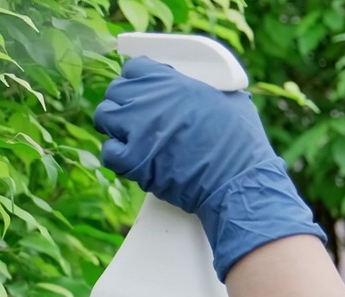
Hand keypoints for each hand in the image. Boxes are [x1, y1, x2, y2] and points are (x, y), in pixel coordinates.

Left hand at [94, 57, 326, 280]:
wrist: (237, 180)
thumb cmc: (239, 141)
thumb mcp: (227, 98)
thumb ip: (201, 86)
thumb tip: (189, 85)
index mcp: (172, 81)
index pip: (134, 68)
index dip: (136, 80)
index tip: (140, 90)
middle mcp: (150, 101)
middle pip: (116, 91)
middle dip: (123, 101)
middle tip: (133, 115)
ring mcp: (138, 130)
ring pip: (104, 117)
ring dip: (114, 125)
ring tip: (129, 135)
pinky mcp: (132, 160)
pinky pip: (108, 151)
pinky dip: (115, 154)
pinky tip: (129, 157)